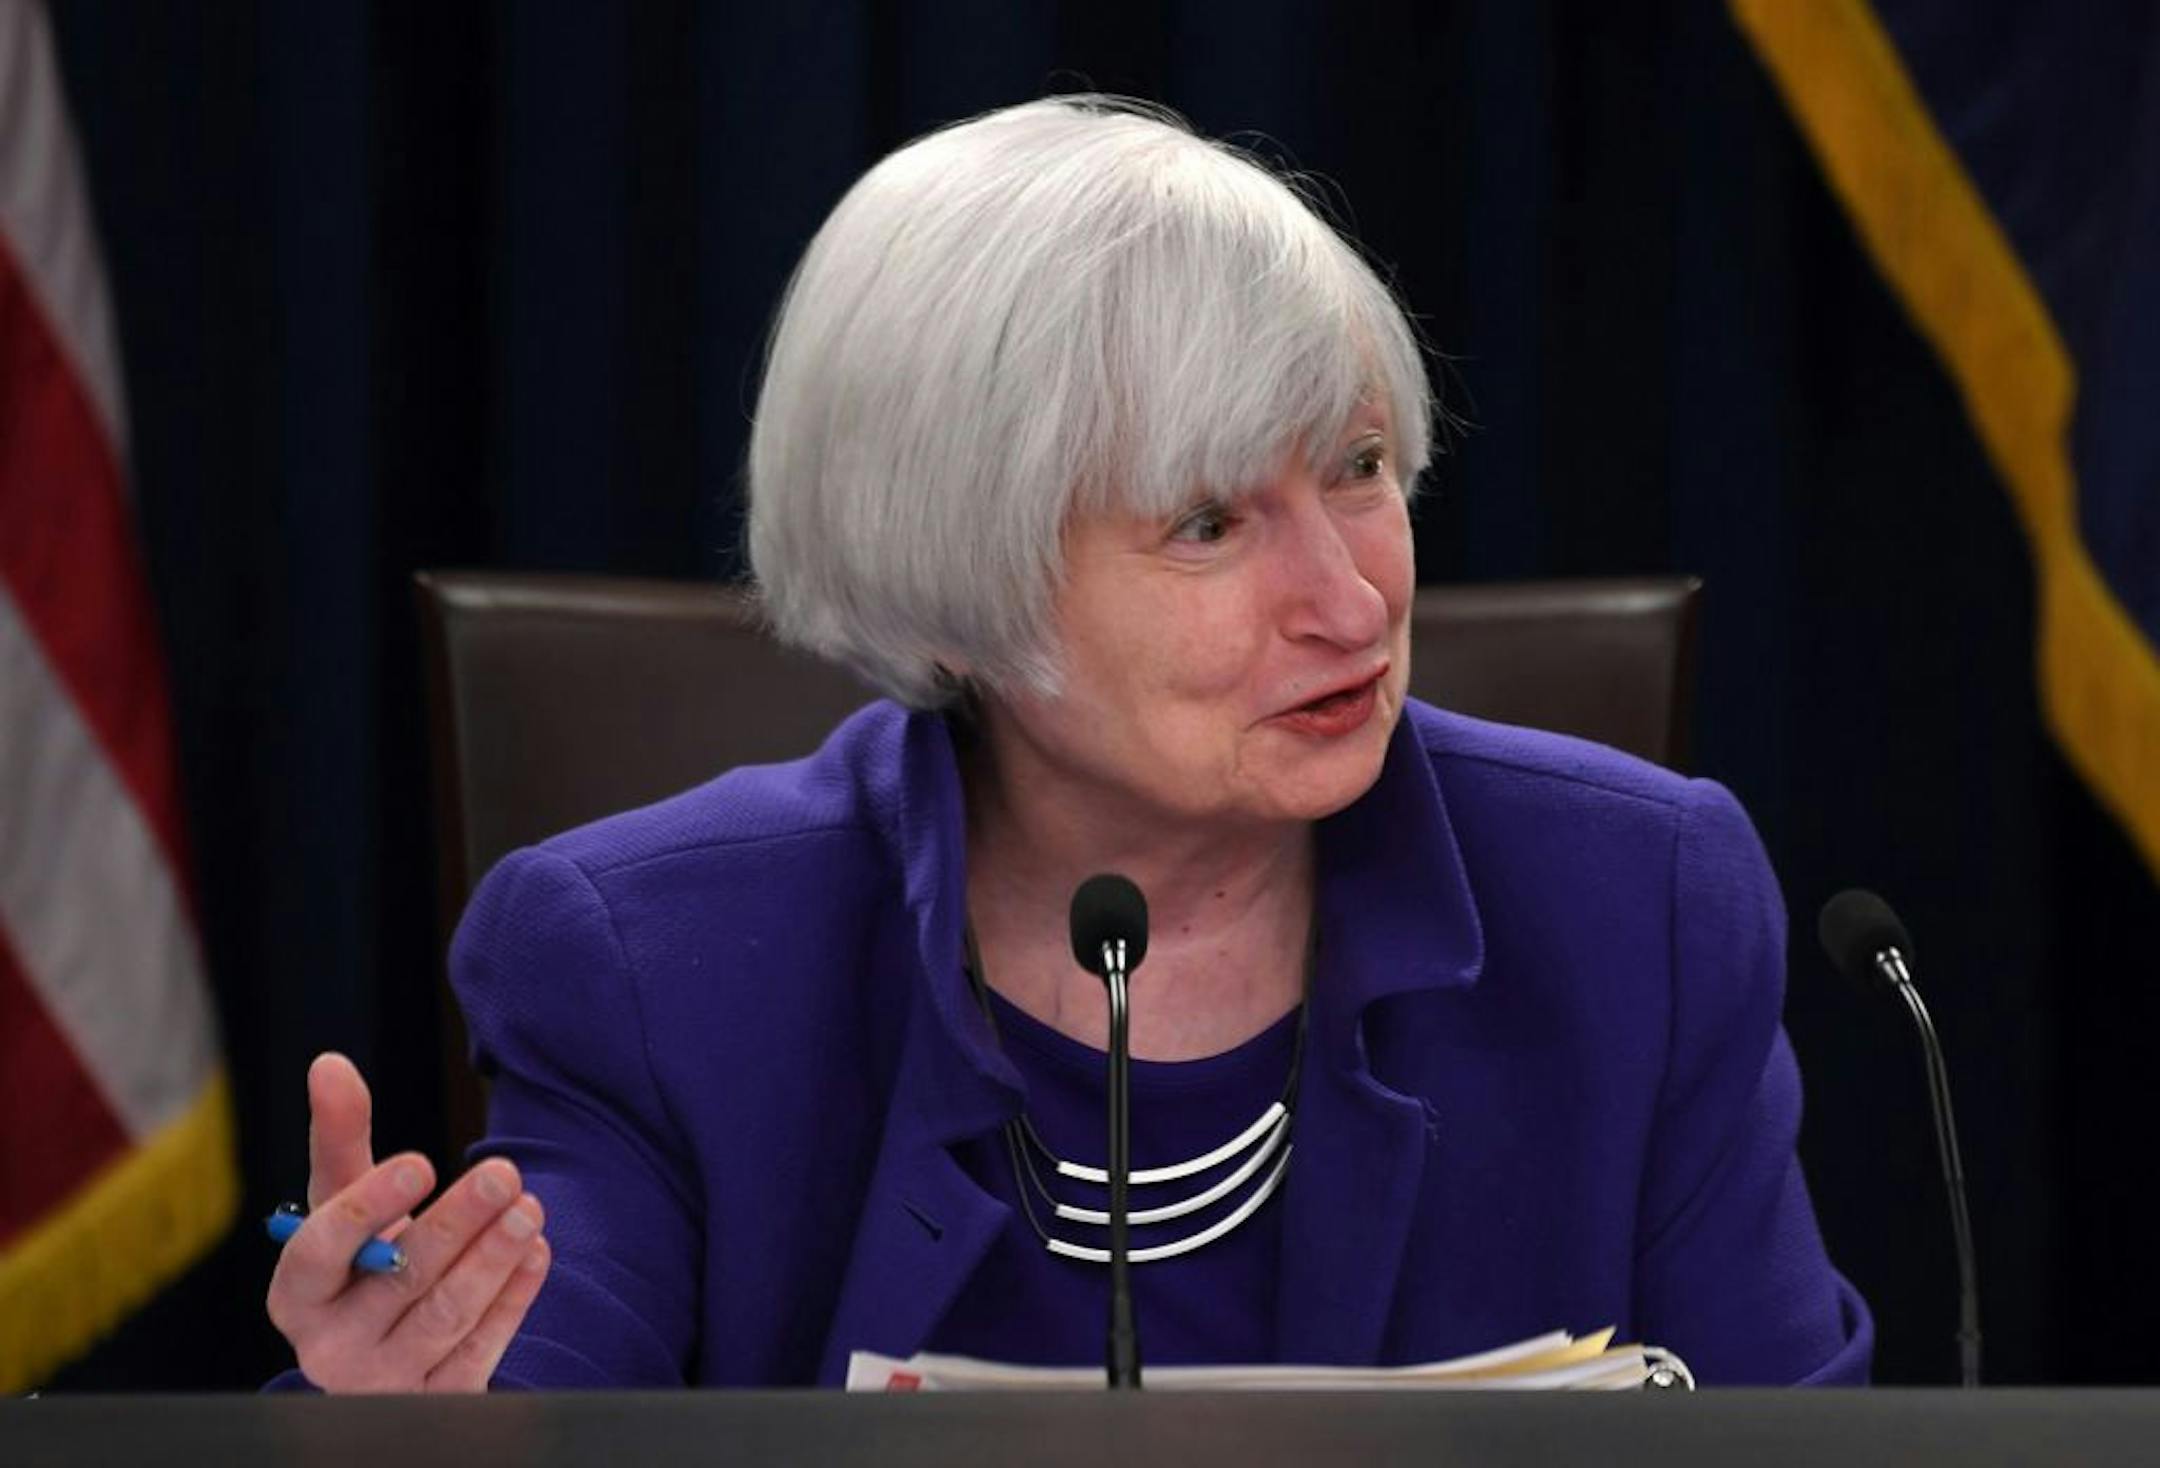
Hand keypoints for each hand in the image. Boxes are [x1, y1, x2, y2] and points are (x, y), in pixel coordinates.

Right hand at [265, 1052, 552, 1391]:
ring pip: (446, 1316)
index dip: (367, 1207)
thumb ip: (340, 1138)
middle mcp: (331, 1348)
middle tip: (505, 1172)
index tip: (421, 1161)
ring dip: (493, 1258)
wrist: (381, 1353)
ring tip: (530, 1207)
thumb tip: (329, 1062)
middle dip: (457, 1224)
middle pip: (399, 1281)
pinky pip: (481, 1350)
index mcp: (297, 1296)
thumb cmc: (358, 1262)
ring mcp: (385, 1382)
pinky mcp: (438, 1400)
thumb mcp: (341, 1204)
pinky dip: (512, 1299)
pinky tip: (536, 1253)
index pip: (319, 1254)